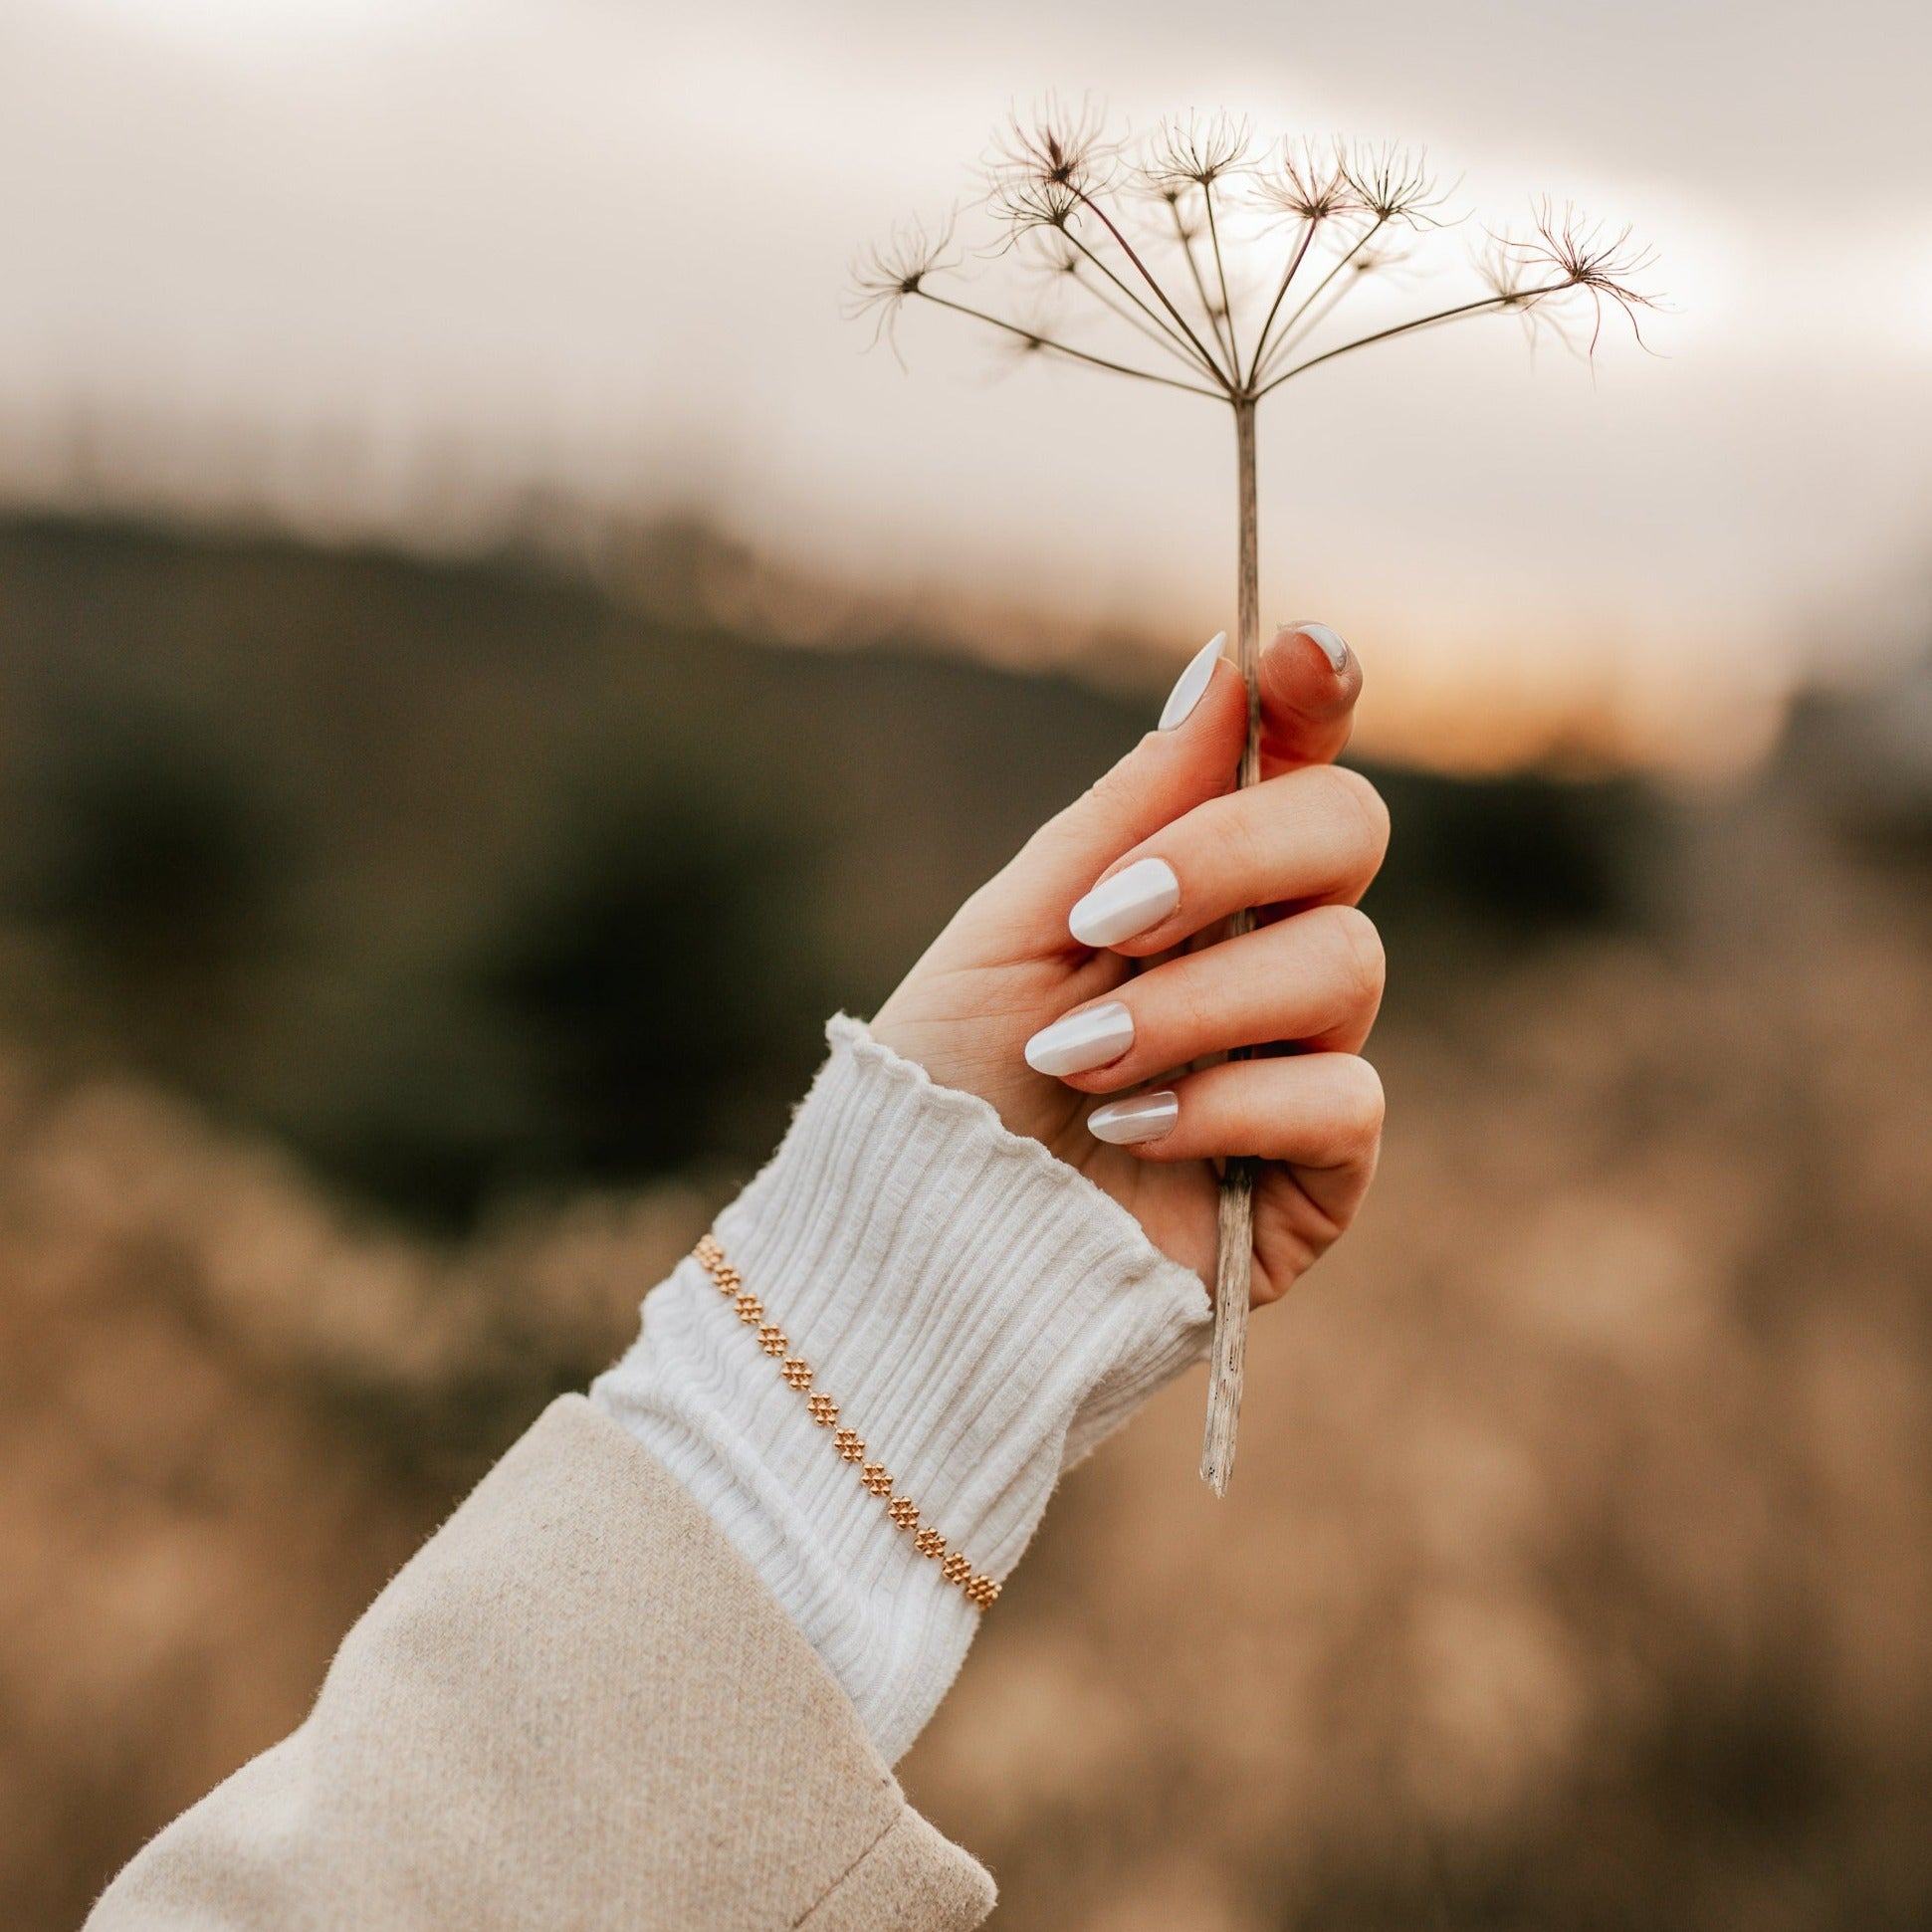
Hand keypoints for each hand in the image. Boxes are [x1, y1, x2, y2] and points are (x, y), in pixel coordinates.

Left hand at [871, 624, 1387, 1305]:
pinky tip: (1136, 1128)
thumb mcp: (1019, 923)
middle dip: (1228, 855)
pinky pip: (1343, 1097)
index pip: (1294, 763)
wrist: (928, 1239)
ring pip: (1346, 963)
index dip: (1315, 693)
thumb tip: (1222, 664)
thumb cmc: (956, 1078)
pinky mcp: (1319, 1173)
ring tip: (1076, 1060)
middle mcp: (1265, 952)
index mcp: (1197, 879)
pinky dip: (1228, 1103)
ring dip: (1194, 1003)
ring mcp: (1300, 1058)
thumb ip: (1130, 807)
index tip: (1293, 651)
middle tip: (1105, 918)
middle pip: (1348, 832)